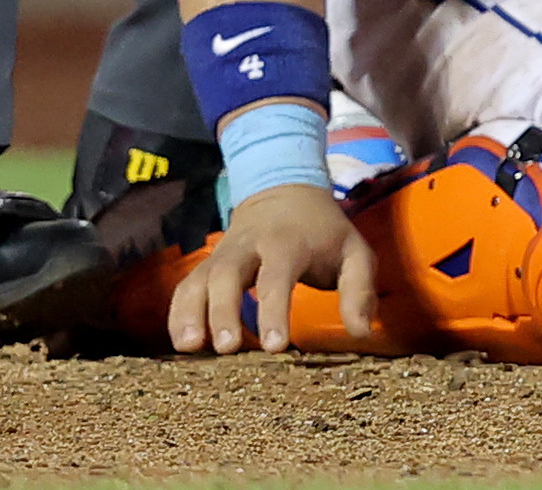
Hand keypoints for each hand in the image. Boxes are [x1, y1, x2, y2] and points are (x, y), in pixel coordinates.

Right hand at [166, 182, 372, 355]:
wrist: (286, 192)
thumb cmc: (324, 233)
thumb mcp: (354, 253)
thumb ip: (360, 290)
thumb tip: (362, 332)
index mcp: (289, 242)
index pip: (277, 276)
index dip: (274, 311)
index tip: (275, 346)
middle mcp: (249, 245)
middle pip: (228, 274)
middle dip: (224, 310)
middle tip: (226, 349)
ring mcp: (223, 253)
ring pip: (199, 279)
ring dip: (190, 313)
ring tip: (189, 348)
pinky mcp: (207, 264)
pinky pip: (185, 286)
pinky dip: (178, 312)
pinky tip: (181, 342)